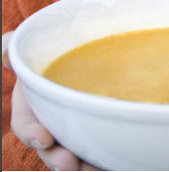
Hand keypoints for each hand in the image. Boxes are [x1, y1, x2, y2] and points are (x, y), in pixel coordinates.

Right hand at [3, 32, 99, 170]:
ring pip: (75, 158)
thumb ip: (15, 51)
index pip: (26, 126)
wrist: (84, 55)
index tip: (44, 137)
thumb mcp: (33, 51)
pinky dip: (106, 162)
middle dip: (58, 159)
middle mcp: (51, 126)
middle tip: (69, 162)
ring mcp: (73, 133)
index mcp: (31, 109)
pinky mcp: (96, 135)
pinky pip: (99, 154)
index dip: (32, 134)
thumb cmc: (52, 54)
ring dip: (82, 167)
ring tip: (94, 169)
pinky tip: (117, 163)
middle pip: (51, 151)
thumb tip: (7, 50)